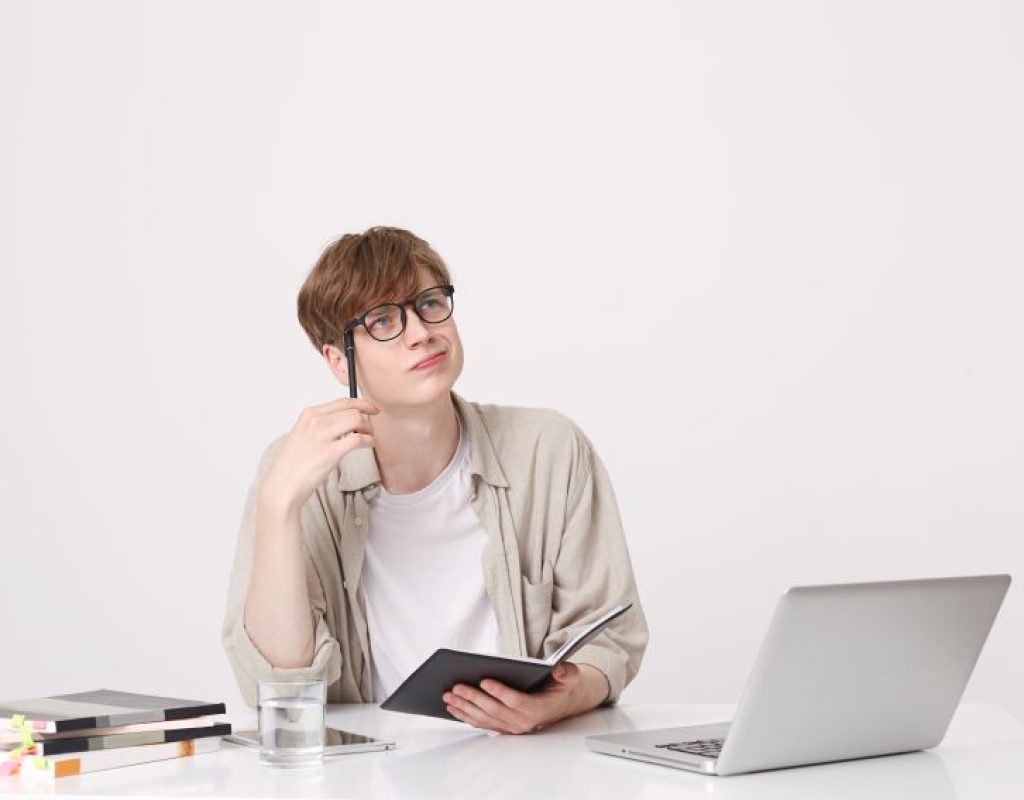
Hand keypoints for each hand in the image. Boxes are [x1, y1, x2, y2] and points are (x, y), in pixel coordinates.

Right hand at [260, 397, 378, 516]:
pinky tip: (368, 445)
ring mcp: (322, 436)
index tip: (371, 409)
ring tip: (368, 438)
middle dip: (366, 419)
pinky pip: (358, 439)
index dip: (361, 403)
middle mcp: (315, 422)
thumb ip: (319, 424)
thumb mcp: (301, 435)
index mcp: (308, 415)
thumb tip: (344, 421)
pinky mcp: (330, 453)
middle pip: (352, 410)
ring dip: (368, 429)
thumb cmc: (292, 465)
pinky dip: (369, 441)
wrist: (282, 486)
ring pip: (357, 420)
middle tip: (369, 430)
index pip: (342, 401)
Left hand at [442, 663, 609, 734]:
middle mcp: (523, 721)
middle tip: (456, 686)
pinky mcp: (503, 727)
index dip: (500, 692)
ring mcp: (511, 726)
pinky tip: (453, 707)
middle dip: (473, 698)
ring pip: (484, 718)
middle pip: (494, 710)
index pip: (516, 701)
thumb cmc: (560, 687)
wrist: (561, 703)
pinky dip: (466, 716)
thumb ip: (567, 673)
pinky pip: (482, 723)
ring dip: (465, 707)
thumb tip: (560, 670)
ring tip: (449, 695)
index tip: (484, 680)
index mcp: (538, 708)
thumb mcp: (570, 677)